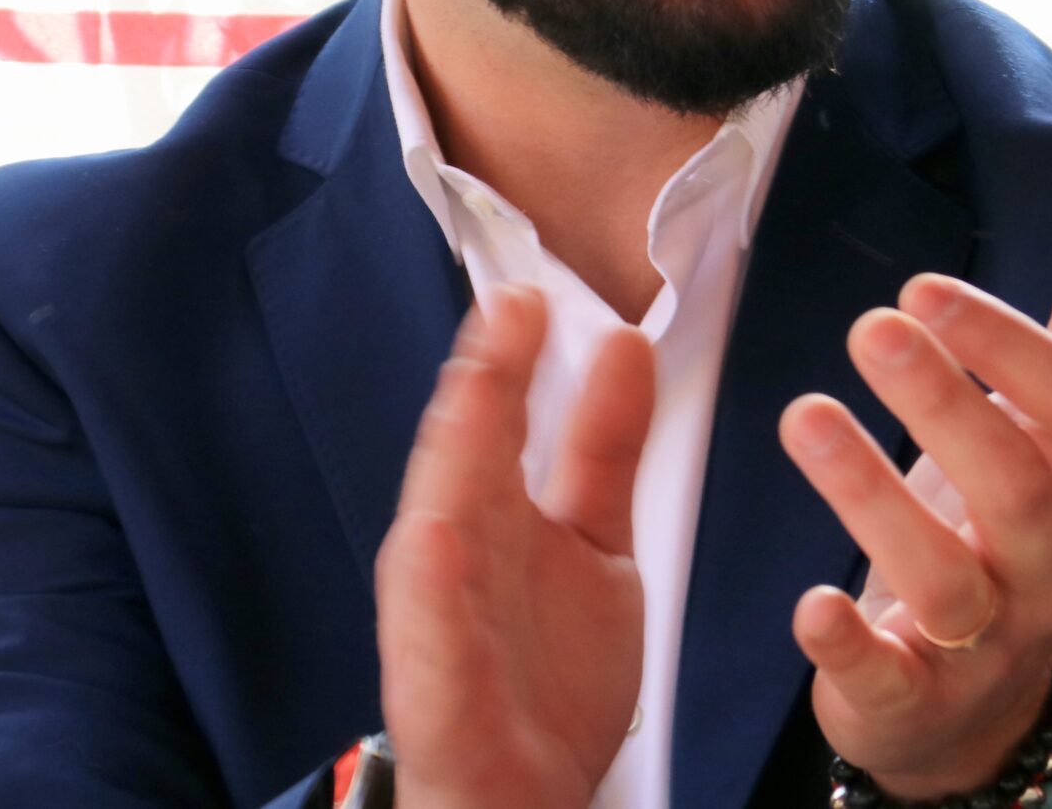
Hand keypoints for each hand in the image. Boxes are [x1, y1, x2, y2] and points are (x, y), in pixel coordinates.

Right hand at [376, 285, 655, 808]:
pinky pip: (428, 635)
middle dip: (485, 383)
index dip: (513, 358)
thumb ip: (604, 447)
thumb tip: (622, 343)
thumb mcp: (598, 543)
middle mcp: (458, 551)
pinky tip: (433, 538)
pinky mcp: (436, 687)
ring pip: (438, 522)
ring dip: (452, 456)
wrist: (526, 796)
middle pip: (466, 453)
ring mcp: (440, 616)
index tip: (534, 293)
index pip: (498, 419)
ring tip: (475, 388)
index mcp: (493, 511)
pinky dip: (430, 588)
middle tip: (512, 309)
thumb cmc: (546, 674)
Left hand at [778, 240, 1051, 799]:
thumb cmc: (1005, 540)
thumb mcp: (1050, 449)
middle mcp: (1049, 571)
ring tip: (804, 415)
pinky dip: (848, 645)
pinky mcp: (910, 703)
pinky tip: (809, 602)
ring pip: (947, 581)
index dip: (1006, 345)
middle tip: (872, 327)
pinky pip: (889, 680)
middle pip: (1016, 488)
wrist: (980, 711)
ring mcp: (983, 645)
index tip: (924, 288)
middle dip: (946, 405)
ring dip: (873, 498)